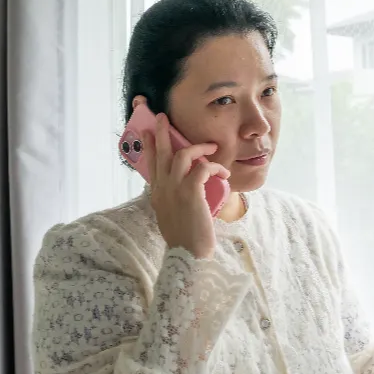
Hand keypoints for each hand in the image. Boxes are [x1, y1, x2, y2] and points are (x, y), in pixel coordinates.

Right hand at [143, 113, 229, 259]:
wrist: (188, 256)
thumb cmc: (185, 239)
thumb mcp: (172, 216)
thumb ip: (174, 200)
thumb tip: (184, 190)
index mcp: (157, 194)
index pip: (152, 164)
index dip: (151, 146)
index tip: (149, 131)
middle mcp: (162, 189)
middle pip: (162, 153)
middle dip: (163, 132)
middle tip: (162, 117)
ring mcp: (175, 189)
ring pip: (182, 155)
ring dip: (198, 148)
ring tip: (211, 146)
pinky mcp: (190, 192)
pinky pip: (202, 168)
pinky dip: (214, 166)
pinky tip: (223, 172)